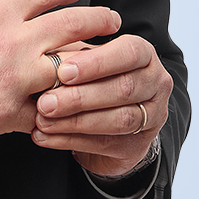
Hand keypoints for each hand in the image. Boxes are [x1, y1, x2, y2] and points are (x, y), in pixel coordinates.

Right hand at [0, 0, 122, 153]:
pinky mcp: (11, 117)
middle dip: (98, 20)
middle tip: (111, 20)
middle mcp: (12, 45)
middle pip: (72, 27)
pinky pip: (52, 112)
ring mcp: (16, 83)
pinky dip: (65, 109)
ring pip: (71, 71)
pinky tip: (73, 107)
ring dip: (90, 66)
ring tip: (105, 65)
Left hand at [33, 35, 172, 177]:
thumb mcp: (84, 57)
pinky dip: (70, 140)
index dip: (96, 63)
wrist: (107, 114)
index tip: (63, 71)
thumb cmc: (91, 74)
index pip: (128, 53)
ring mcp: (152, 118)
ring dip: (75, 121)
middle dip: (80, 96)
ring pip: (117, 120)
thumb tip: (45, 57)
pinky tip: (46, 137)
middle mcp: (155, 84)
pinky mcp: (137, 145)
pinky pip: (104, 144)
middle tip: (46, 101)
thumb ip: (72, 54)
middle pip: (123, 89)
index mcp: (144, 54)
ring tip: (43, 120)